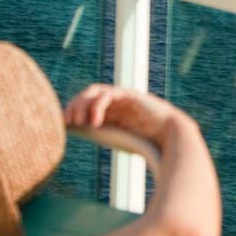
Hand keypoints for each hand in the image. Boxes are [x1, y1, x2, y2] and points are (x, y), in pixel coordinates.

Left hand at [65, 83, 184, 143]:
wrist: (171, 138)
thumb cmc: (148, 144)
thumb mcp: (119, 140)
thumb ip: (103, 135)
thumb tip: (82, 138)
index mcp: (112, 110)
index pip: (86, 102)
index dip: (73, 110)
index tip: (64, 124)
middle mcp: (116, 100)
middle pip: (87, 94)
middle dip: (74, 106)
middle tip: (68, 121)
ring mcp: (123, 96)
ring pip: (95, 91)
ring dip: (82, 105)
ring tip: (78, 121)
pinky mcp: (130, 95)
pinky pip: (108, 95)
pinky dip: (97, 107)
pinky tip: (95, 123)